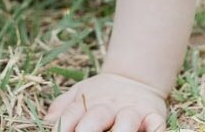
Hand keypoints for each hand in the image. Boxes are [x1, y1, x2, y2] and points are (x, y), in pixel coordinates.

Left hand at [45, 73, 166, 131]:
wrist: (135, 78)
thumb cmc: (101, 95)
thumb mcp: (79, 95)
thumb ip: (63, 108)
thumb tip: (47, 120)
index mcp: (88, 103)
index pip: (72, 113)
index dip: (64, 124)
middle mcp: (109, 107)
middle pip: (98, 116)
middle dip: (90, 126)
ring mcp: (132, 111)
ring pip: (128, 119)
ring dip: (122, 129)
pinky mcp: (153, 116)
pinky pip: (156, 124)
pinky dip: (155, 127)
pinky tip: (153, 127)